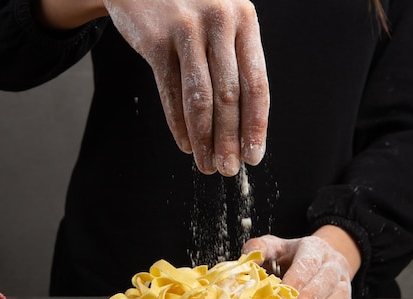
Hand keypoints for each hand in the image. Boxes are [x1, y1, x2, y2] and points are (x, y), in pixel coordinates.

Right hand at [103, 0, 269, 175]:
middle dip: (230, 139)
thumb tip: (243, 120)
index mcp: (244, 21)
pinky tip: (185, 144)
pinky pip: (170, 91)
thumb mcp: (221, 19)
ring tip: (207, 165)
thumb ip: (233, 58)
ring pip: (199, 98)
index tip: (254, 155)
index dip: (256, 125)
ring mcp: (186, 29)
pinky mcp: (155, 39)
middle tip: (228, 169)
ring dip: (205, 138)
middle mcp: (219, 22)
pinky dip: (178, 123)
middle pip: (229, 96)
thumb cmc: (188, 5)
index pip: (256, 83)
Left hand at [242, 228, 358, 298]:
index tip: (278, 298)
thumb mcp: (273, 246)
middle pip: (324, 281)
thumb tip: (250, 262)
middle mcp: (333, 262)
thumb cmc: (289, 256)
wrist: (317, 260)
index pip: (307, 264)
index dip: (294, 282)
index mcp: (314, 247)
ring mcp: (342, 281)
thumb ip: (258, 249)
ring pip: (336, 298)